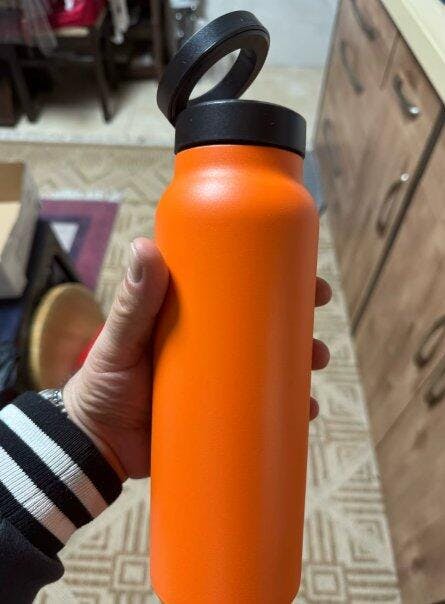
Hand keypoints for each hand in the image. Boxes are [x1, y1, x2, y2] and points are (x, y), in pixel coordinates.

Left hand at [64, 238, 330, 480]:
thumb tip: (144, 246)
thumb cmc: (104, 382)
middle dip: (300, 320)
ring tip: (316, 363)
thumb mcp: (120, 339)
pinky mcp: (223, 415)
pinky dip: (290, 409)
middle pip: (266, 326)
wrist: (96, 443)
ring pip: (273, 366)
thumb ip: (133, 301)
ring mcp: (221, 380)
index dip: (279, 279)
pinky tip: (308, 410)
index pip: (242, 289)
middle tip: (317, 314)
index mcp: (194, 317)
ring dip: (302, 362)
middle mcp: (213, 345)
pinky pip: (264, 409)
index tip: (307, 273)